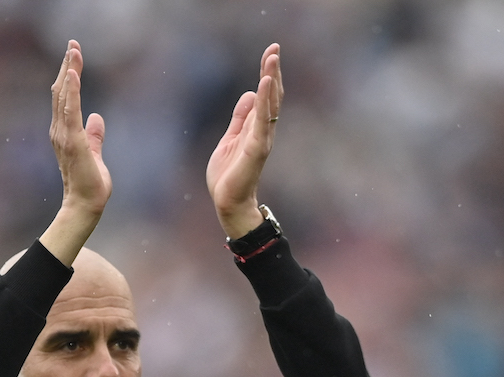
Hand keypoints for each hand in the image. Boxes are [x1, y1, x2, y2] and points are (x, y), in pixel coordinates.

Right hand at [39, 40, 111, 265]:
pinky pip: (70, 111)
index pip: (65, 98)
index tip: (73, 54)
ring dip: (69, 72)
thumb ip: (95, 135)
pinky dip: (71, 92)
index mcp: (65, 132)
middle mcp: (60, 131)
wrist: (86, 206)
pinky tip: (72, 74)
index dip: (68, 75)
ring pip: (63, 97)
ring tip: (73, 51)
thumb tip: (98, 118)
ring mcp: (64, 136)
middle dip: (67, 66)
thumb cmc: (90, 184)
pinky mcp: (73, 142)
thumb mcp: (95, 153)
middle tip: (73, 43)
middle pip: (61, 92)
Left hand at [206, 44, 282, 238]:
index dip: (267, 74)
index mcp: (256, 127)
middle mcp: (263, 130)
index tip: (270, 52)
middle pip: (271, 95)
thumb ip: (240, 118)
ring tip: (272, 58)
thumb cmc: (229, 175)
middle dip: (273, 71)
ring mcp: (262, 138)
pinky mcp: (256, 148)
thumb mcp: (230, 139)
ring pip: (269, 104)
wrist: (228, 202)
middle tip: (275, 47)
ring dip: (271, 80)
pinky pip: (262, 120)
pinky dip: (264, 101)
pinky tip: (264, 83)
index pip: (265, 95)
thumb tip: (248, 93)